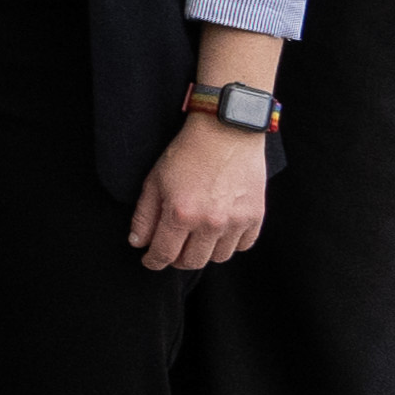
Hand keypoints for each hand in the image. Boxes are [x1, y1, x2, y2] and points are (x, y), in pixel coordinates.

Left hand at [132, 113, 272, 272]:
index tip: (150, 260)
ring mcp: (236, 221)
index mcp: (181, 214)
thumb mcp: (155, 180)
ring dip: (205, 253)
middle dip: (178, 260)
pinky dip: (231, 244)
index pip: (164, 254)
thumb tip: (138, 243)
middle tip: (172, 250)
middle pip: (192, 262)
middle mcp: (210, 223)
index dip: (154, 261)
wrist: (226, 131)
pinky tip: (220, 232)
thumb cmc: (187, 152)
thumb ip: (144, 216)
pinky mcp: (255, 216)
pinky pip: (243, 245)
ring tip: (196, 238)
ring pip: (219, 257)